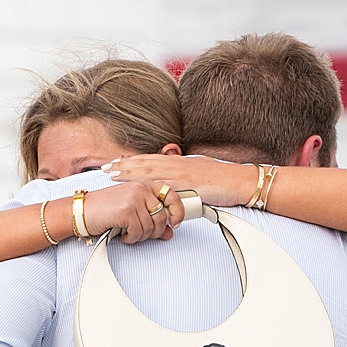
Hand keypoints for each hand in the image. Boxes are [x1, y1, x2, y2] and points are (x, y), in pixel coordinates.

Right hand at [80, 181, 183, 244]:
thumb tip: (169, 232)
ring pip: (151, 227)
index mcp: (144, 183)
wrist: (81, 211)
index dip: (178, 212)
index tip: (175, 223)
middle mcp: (141, 188)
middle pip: (162, 216)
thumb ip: (152, 217)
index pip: (172, 196)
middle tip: (145, 235)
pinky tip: (123, 235)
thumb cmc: (104, 209)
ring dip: (141, 236)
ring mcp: (134, 198)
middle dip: (155, 231)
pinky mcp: (126, 211)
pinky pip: (138, 232)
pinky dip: (131, 238)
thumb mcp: (131, 209)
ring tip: (130, 234)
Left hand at [105, 154, 258, 207]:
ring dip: (130, 172)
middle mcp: (179, 164)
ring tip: (113, 173)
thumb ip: (184, 175)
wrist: (242, 181)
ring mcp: (183, 173)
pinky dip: (150, 185)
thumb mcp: (199, 172)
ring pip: (151, 171)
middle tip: (105, 167)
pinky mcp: (190, 184)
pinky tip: (138, 186)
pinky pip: (166, 184)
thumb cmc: (223, 179)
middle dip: (124, 165)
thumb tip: (172, 181)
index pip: (151, 159)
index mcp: (181, 161)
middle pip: (146, 163)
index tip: (116, 162)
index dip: (132, 161)